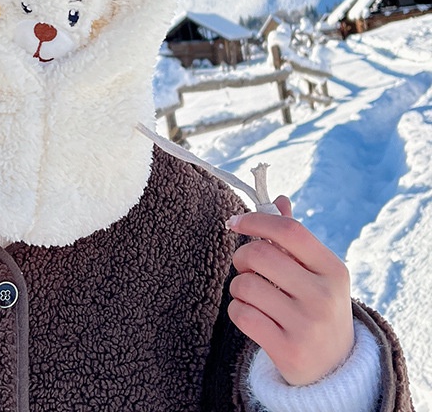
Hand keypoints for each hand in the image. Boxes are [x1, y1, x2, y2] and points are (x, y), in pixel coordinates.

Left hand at [226, 196, 354, 385]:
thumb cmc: (315, 306)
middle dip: (241, 257)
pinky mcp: (288, 350)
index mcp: (333, 270)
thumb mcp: (315, 272)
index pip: (289, 230)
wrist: (333, 369)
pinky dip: (237, 311)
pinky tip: (253, 317)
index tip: (235, 222)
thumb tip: (279, 199)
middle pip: (259, 254)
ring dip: (239, 287)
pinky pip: (240, 314)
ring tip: (254, 297)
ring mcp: (307, 325)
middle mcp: (324, 296)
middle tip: (246, 267)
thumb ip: (294, 238)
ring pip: (244, 284)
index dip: (256, 220)